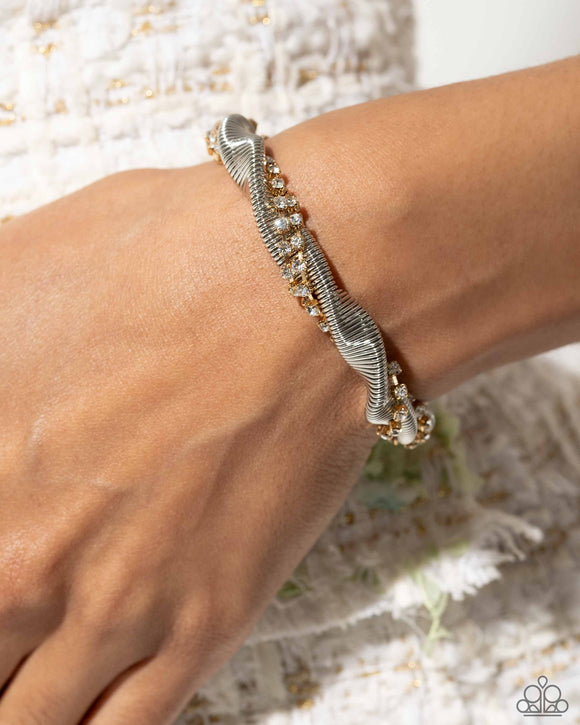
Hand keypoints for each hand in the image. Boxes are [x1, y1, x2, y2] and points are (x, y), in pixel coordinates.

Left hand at [0, 163, 373, 722]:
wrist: (301, 297)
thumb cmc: (160, 264)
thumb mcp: (9, 268)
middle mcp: (22, 568)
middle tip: (13, 613)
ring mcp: (117, 611)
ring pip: (29, 721)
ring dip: (19, 702)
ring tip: (32, 667)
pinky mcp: (207, 624)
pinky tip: (81, 704)